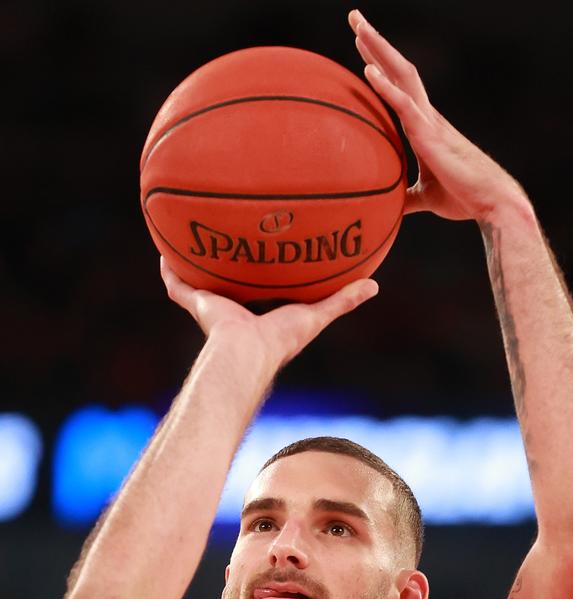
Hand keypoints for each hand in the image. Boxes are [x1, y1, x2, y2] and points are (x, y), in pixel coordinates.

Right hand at [160, 258, 377, 368]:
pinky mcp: (197, 303)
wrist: (248, 351)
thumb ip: (343, 300)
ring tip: (191, 240)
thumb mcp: (318, 313)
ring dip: (196, 265)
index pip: (263, 291)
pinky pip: (179, 286)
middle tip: (230, 240)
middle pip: (230, 284)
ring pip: (201, 283)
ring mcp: (213, 306)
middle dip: (228, 267)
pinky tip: (164, 252)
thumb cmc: (282, 339)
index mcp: (261, 313)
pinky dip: (170, 271)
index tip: (268, 257)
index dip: (265, 276)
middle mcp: (235, 309)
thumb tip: (375, 285)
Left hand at [349, 9, 527, 221]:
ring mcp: (430, 122)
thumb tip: (390, 205)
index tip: (362, 48)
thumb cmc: (464, 198)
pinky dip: (386, 87)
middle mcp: (428, 116)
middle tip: (354, 18)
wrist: (491, 203)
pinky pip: (405, 105)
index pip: (399, 88)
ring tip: (358, 27)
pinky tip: (368, 71)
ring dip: (379, 50)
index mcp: (426, 127)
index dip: (381, 66)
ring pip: (402, 76)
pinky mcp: (431, 136)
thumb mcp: (426, 196)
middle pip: (399, 70)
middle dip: (376, 43)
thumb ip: (408, 196)